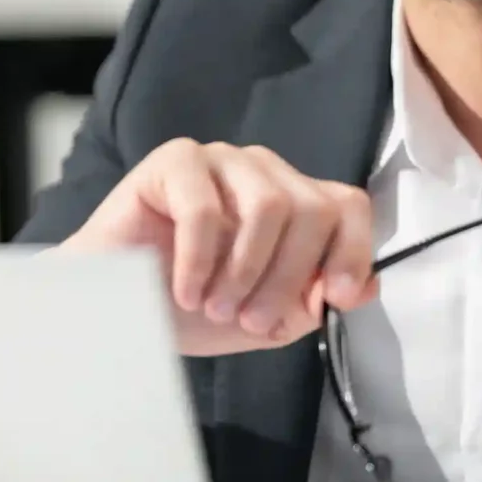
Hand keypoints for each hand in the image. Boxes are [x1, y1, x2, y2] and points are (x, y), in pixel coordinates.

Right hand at [57, 139, 378, 356]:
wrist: (116, 310)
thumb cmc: (191, 308)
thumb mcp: (266, 320)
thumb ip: (313, 302)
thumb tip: (365, 287)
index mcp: (296, 203)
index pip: (348, 206)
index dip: (351, 250)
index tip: (334, 298)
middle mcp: (266, 173)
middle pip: (312, 209)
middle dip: (288, 276)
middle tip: (250, 320)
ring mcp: (222, 161)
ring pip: (270, 204)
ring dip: (245, 270)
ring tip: (216, 306)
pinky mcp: (176, 161)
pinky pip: (206, 206)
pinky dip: (200, 259)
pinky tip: (185, 289)